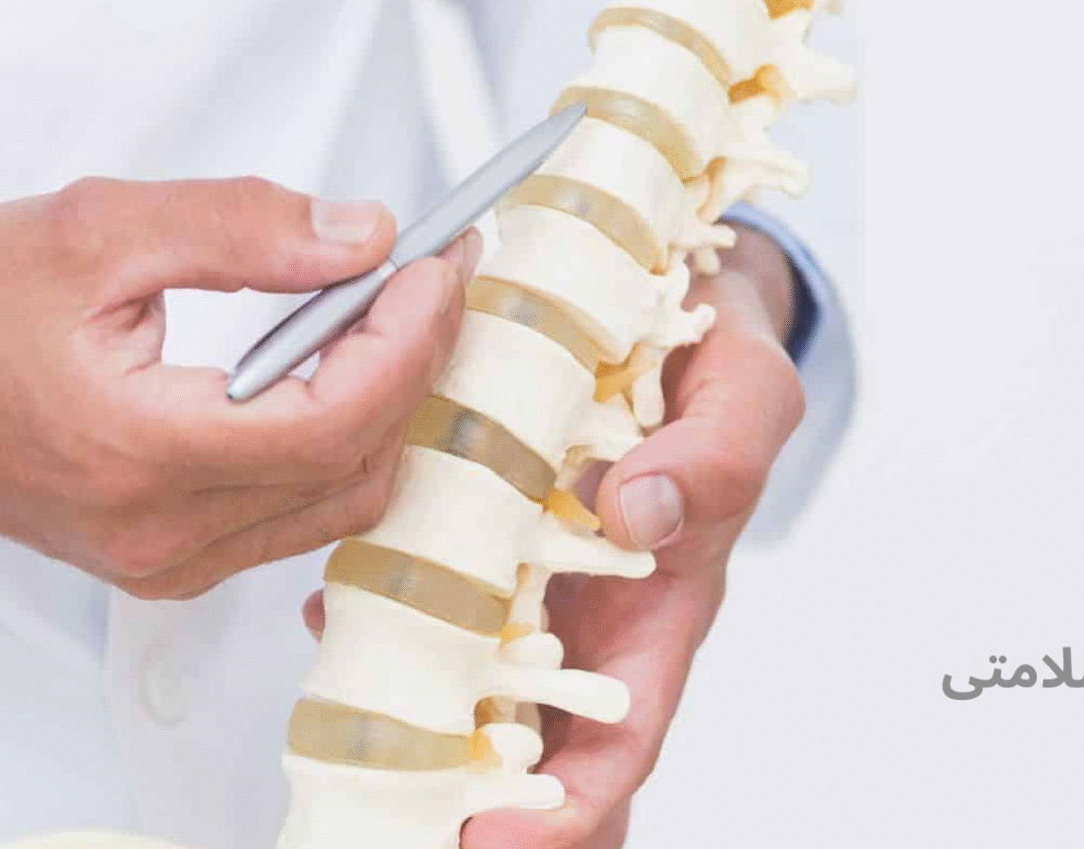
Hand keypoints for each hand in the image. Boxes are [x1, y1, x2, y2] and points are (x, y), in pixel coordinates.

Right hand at [0, 176, 475, 599]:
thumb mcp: (97, 232)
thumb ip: (240, 230)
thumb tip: (359, 237)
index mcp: (142, 454)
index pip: (336, 417)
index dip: (409, 338)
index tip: (439, 264)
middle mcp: (162, 533)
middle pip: (356, 470)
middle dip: (412, 368)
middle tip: (429, 279)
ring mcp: (165, 563)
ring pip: (334, 504)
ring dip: (379, 409)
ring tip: (387, 315)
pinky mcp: (164, 563)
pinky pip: (291, 517)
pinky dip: (333, 445)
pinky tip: (330, 371)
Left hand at [304, 226, 805, 847]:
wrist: (672, 290)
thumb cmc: (721, 360)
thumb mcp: (748, 391)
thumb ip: (719, 453)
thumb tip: (642, 510)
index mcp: (664, 606)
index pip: (621, 740)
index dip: (567, 810)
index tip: (494, 844)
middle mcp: (588, 612)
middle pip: (532, 748)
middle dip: (472, 806)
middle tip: (399, 833)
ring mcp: (524, 576)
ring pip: (464, 679)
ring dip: (411, 724)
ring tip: (349, 750)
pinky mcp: (471, 526)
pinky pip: (420, 587)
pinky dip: (379, 612)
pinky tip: (335, 612)